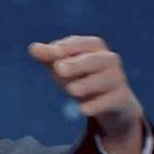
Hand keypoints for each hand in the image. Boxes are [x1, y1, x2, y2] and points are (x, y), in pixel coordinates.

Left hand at [28, 35, 143, 137]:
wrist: (109, 101)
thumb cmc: (79, 76)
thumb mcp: (62, 65)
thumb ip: (48, 56)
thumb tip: (32, 48)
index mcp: (94, 45)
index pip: (79, 44)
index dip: (64, 48)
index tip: (50, 53)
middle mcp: (109, 59)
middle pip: (94, 60)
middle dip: (76, 64)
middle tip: (59, 69)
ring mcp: (117, 78)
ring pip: (103, 80)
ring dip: (86, 85)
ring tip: (71, 90)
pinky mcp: (120, 98)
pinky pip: (109, 101)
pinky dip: (96, 105)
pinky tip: (83, 109)